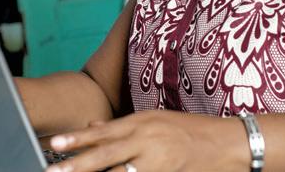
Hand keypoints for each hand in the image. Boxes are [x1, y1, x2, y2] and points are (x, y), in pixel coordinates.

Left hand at [45, 110, 246, 171]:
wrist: (229, 142)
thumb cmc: (190, 130)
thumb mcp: (155, 120)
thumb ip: (122, 126)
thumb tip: (91, 127)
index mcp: (143, 123)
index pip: (104, 131)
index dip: (78, 139)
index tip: (55, 144)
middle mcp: (148, 140)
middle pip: (107, 155)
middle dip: (78, 165)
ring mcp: (159, 163)